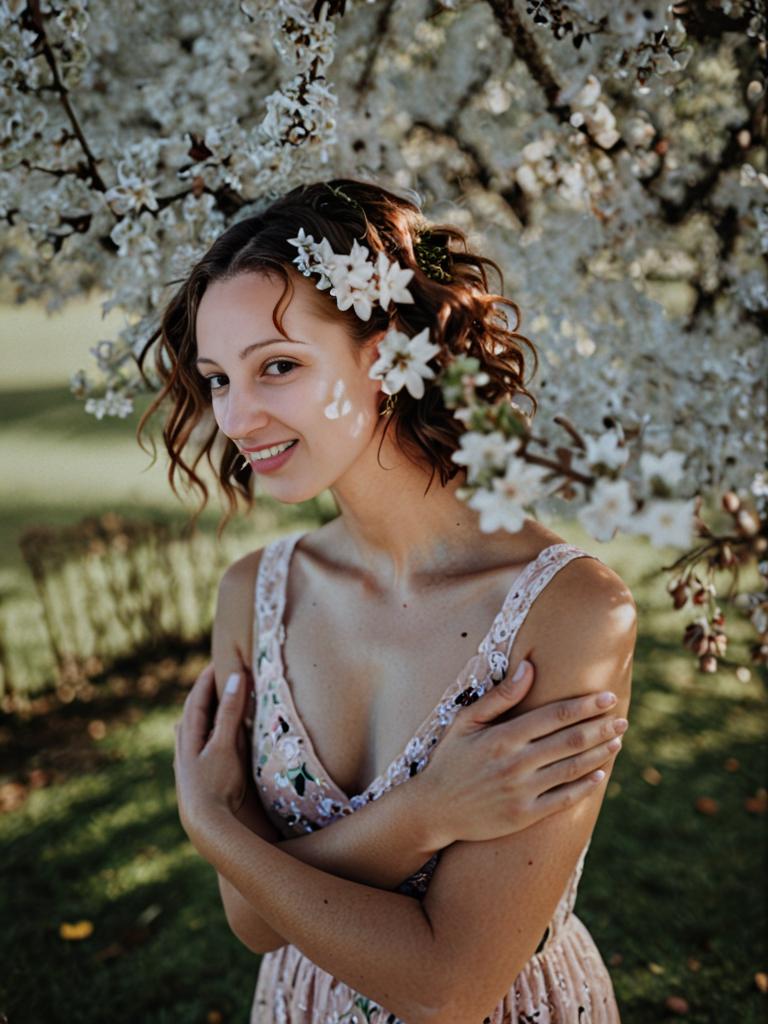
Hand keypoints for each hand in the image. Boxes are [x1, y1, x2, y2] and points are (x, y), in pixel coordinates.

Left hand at [173, 663, 250, 839]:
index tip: (219, 659)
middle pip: (192, 710)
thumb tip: (235, 678)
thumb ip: (230, 712)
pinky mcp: (194, 773)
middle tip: (217, 674)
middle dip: (204, 690)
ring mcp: (187, 760)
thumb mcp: (225, 745)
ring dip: (204, 710)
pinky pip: (197, 742)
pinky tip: (207, 736)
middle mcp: (184, 744)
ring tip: (213, 700)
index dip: (207, 677)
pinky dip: (206, 729)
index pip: (197, 697)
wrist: (205, 824)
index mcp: (189, 734)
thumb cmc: (215, 784)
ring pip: (192, 727)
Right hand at [417, 660, 626, 846]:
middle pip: (570, 740)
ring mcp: (521, 792)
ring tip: (617, 741)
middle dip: (601, 727)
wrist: (434, 809)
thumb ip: (500, 696)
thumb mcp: (466, 721)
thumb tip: (529, 667)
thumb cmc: (450, 759)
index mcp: (503, 737)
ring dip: (599, 753)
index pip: (554, 716)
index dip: (584, 705)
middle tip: (622, 718)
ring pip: (572, 768)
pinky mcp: (524, 816)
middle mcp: (515, 763)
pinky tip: (600, 774)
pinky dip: (585, 786)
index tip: (606, 696)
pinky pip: (564, 799)